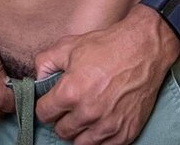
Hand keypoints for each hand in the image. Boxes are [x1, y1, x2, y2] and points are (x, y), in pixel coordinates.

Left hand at [34, 7, 179, 143]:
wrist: (142, 50)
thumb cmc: (106, 46)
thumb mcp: (69, 45)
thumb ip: (45, 62)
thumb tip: (37, 79)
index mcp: (70, 93)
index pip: (44, 114)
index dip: (45, 105)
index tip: (51, 101)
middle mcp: (88, 114)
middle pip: (61, 131)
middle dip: (62, 119)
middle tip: (70, 106)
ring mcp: (108, 126)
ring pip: (81, 144)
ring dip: (79, 131)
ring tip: (84, 115)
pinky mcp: (126, 133)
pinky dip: (99, 137)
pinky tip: (100, 121)